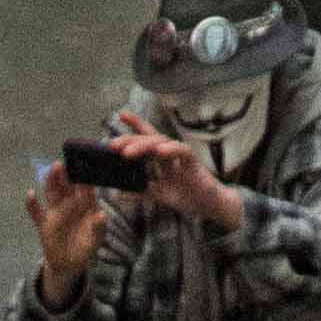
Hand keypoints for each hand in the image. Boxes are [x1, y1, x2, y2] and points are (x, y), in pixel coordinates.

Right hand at [28, 161, 107, 291]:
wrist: (70, 263)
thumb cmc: (87, 245)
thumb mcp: (96, 239)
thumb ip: (98, 227)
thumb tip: (102, 215)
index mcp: (85, 205)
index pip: (84, 189)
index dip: (83, 179)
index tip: (81, 168)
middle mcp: (70, 204)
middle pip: (66, 187)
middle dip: (63, 175)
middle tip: (60, 164)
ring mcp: (56, 212)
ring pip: (52, 194)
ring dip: (49, 183)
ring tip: (49, 171)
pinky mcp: (44, 223)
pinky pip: (36, 212)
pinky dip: (32, 204)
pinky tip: (30, 194)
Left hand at [109, 103, 241, 232]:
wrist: (208, 206)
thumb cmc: (186, 196)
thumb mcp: (157, 195)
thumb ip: (140, 192)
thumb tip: (118, 194)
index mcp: (160, 158)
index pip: (146, 137)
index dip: (135, 125)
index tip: (120, 115)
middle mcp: (169, 153)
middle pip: (148, 139)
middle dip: (130, 140)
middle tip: (112, 145)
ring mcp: (181, 156)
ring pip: (161, 142)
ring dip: (143, 146)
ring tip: (127, 153)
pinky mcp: (193, 163)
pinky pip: (183, 151)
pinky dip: (172, 149)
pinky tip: (160, 151)